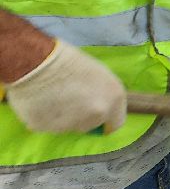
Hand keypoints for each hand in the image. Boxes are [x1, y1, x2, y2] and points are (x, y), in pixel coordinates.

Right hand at [0, 39, 126, 133]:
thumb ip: (103, 95)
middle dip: (82, 117)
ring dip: (63, 117)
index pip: (116, 123)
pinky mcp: (47, 128)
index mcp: (114, 99)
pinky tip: (40, 100)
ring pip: (68, 127)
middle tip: (68, 98)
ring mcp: (72, 124)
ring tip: (52, 95)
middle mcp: (98, 115)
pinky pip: (47, 125)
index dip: (105, 119)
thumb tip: (100, 106)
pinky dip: (44, 116)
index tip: (96, 115)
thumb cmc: (67, 60)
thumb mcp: (98, 75)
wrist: (36, 61)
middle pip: (91, 125)